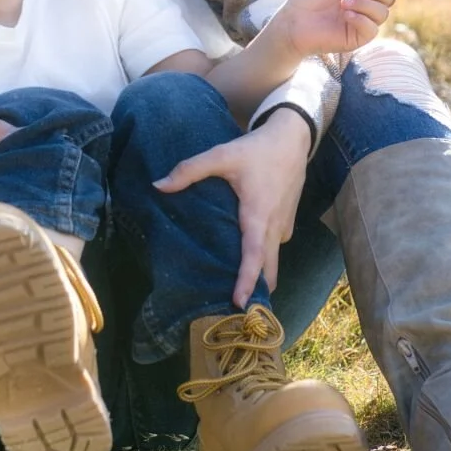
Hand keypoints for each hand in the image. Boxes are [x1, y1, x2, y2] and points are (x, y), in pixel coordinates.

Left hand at [155, 106, 309, 307]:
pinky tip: (246, 256)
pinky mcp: (287, 223)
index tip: (239, 304)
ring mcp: (284, 227)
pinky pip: (275, 247)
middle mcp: (274, 227)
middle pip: (268, 269)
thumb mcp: (222, 154)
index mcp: (258, 216)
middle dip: (255, 291)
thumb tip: (158, 186)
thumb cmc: (257, 149)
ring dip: (260, 276)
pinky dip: (264, 258)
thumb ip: (189, 170)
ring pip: (273, 260)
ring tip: (237, 289)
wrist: (293, 138)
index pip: (254, 257)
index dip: (246, 281)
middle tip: (235, 312)